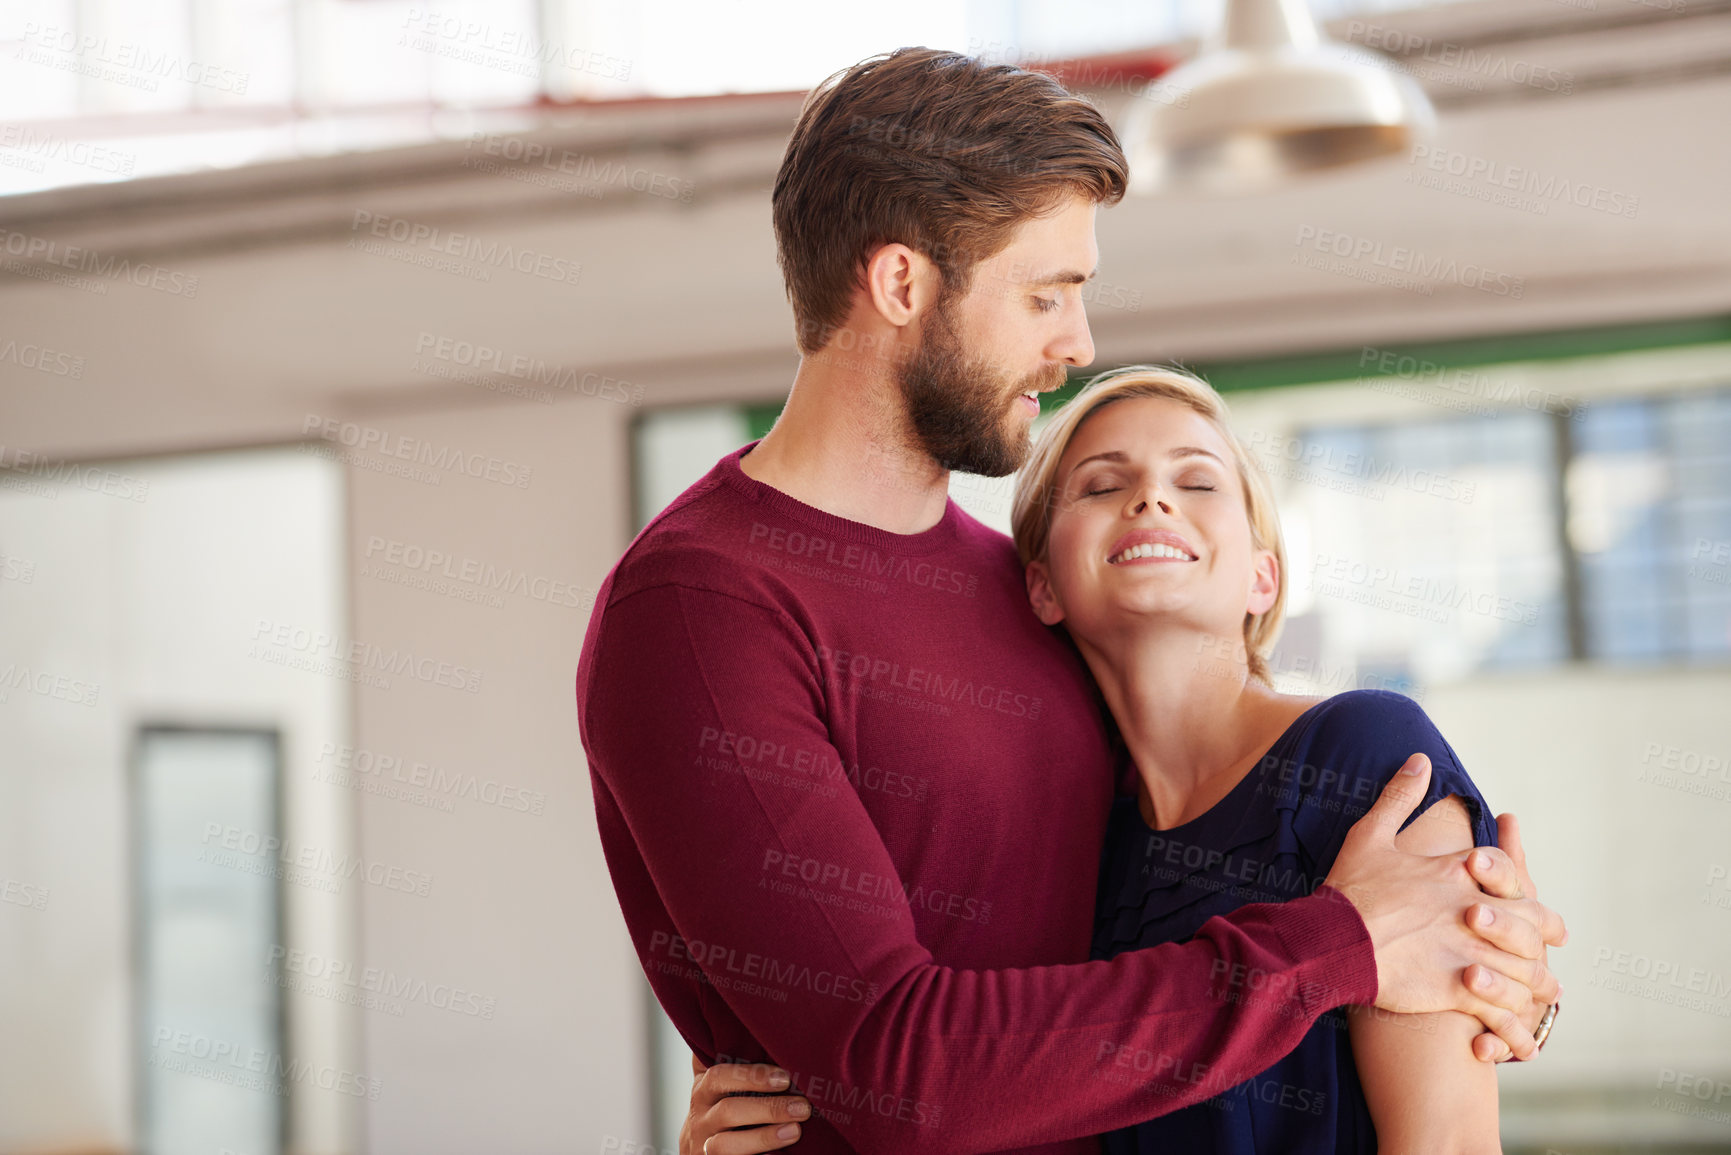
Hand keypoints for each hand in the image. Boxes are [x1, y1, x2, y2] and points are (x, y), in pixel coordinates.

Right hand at [680, 1053, 811, 1154]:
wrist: (699, 1149)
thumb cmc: (722, 1105)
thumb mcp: (721, 1083)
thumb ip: (735, 1060)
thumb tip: (772, 1025)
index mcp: (704, 1089)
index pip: (719, 1076)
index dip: (752, 1076)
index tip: (784, 1078)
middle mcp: (700, 1116)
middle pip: (729, 1110)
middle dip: (768, 1108)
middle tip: (803, 1106)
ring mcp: (703, 1145)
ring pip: (725, 1144)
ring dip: (763, 1137)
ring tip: (795, 1131)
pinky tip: (780, 1154)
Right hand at [1324, 755, 1562, 1060]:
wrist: (1328, 939)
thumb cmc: (1349, 889)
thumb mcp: (1371, 834)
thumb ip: (1400, 797)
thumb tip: (1421, 759)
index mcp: (1458, 874)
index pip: (1512, 880)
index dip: (1530, 897)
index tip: (1540, 912)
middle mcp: (1473, 912)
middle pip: (1530, 927)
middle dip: (1546, 943)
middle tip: (1553, 956)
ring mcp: (1470, 951)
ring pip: (1524, 973)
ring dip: (1537, 990)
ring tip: (1544, 1002)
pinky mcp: (1458, 989)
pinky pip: (1501, 1014)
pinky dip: (1513, 1033)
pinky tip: (1517, 1046)